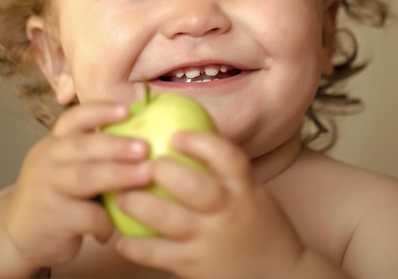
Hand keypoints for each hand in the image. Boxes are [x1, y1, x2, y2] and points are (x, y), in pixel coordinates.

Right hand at [5, 102, 151, 268]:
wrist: (17, 236)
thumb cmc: (56, 195)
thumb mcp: (64, 166)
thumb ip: (92, 153)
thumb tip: (142, 139)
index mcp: (54, 143)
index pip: (74, 119)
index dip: (100, 111)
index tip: (127, 110)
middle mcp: (47, 160)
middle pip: (83, 146)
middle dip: (116, 145)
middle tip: (145, 147)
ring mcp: (47, 188)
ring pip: (85, 177)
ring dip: (119, 175)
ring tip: (146, 175)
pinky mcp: (53, 217)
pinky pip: (87, 215)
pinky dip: (106, 221)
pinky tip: (114, 228)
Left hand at [114, 132, 303, 278]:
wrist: (277, 273)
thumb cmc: (256, 221)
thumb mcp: (248, 189)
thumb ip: (221, 168)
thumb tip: (183, 134)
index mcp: (243, 188)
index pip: (227, 157)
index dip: (200, 142)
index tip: (177, 136)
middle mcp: (227, 212)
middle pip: (194, 187)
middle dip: (164, 172)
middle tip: (142, 163)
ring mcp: (210, 241)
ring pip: (169, 220)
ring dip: (139, 205)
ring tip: (121, 197)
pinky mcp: (194, 266)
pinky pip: (158, 255)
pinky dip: (135, 246)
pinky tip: (122, 239)